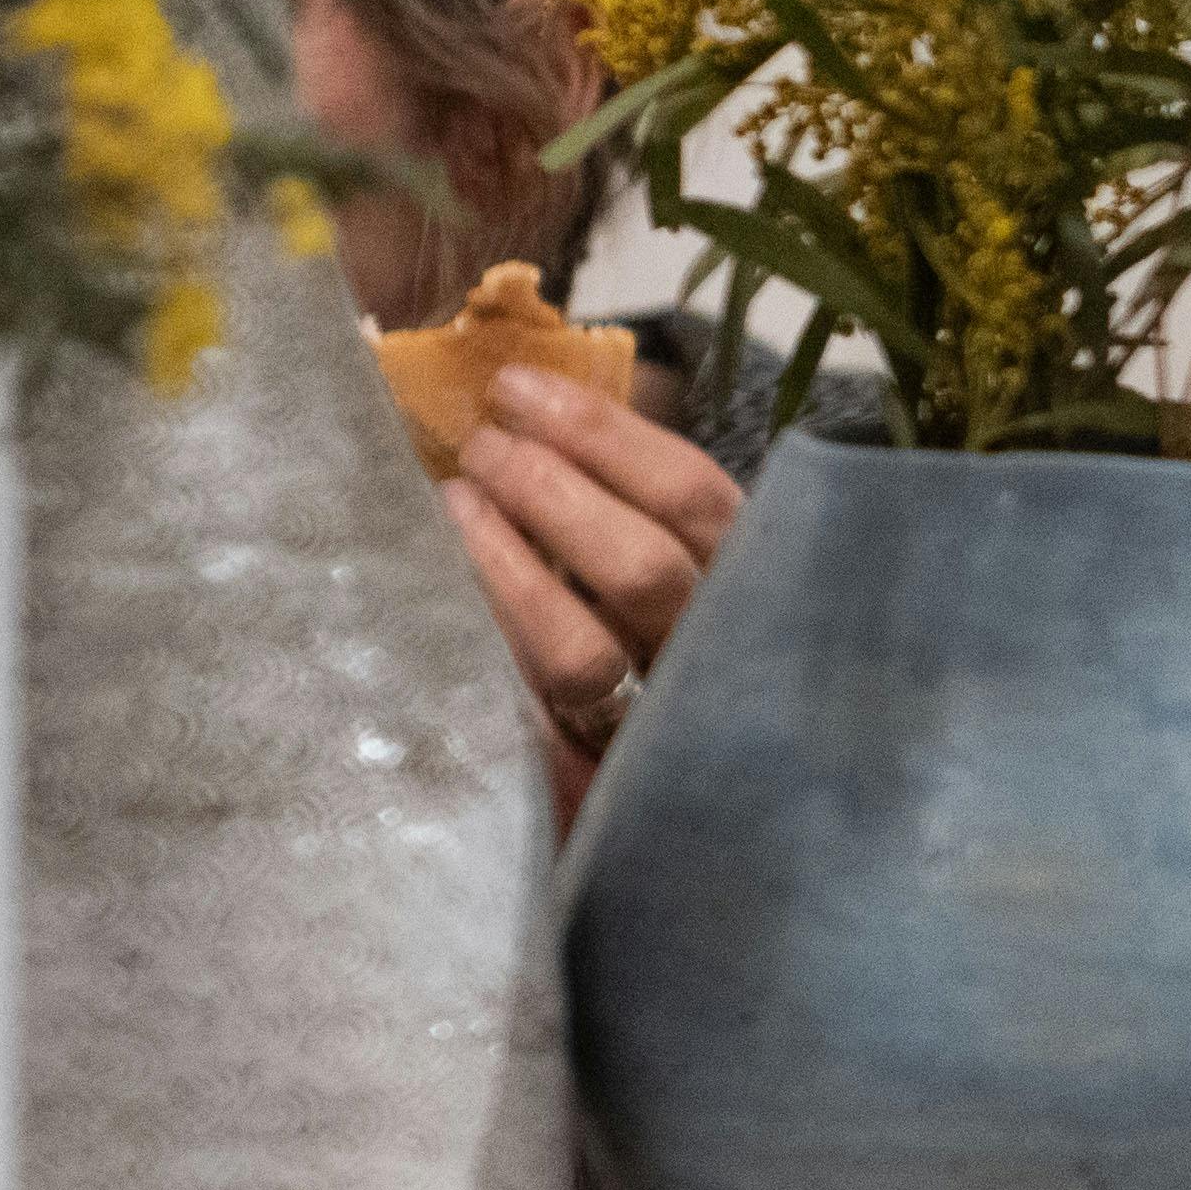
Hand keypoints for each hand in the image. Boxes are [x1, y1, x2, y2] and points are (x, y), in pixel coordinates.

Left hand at [441, 369, 740, 810]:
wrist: (702, 800)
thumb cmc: (669, 633)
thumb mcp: (681, 554)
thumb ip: (634, 495)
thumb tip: (531, 397)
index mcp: (751, 582)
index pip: (690, 493)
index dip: (599, 434)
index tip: (515, 388)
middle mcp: (717, 656)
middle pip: (642, 567)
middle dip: (546, 490)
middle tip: (481, 447)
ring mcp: (660, 725)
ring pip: (579, 654)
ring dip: (504, 567)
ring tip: (453, 505)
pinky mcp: (599, 782)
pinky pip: (530, 723)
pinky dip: (483, 653)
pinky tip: (439, 598)